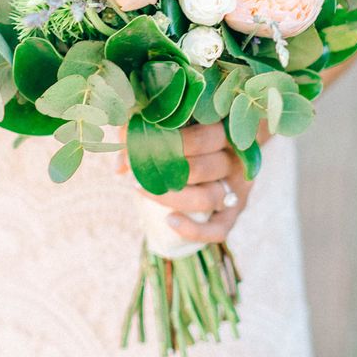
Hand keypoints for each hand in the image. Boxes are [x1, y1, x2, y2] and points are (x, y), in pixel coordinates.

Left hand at [140, 123, 267, 243]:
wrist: (215, 154)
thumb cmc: (185, 133)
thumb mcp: (169, 125)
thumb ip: (144, 134)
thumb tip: (120, 166)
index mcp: (226, 131)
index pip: (207, 136)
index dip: (175, 140)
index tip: (144, 142)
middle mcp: (236, 160)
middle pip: (206, 167)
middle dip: (168, 168)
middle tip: (136, 167)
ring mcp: (237, 189)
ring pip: (209, 198)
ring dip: (172, 197)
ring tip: (140, 189)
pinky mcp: (232, 213)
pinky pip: (218, 230)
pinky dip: (194, 230)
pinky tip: (169, 221)